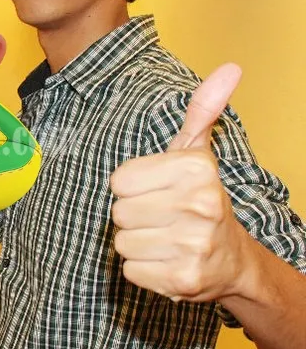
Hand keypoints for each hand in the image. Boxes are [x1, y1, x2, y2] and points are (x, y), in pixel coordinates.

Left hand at [110, 63, 249, 302]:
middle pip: (118, 212)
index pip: (118, 181)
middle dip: (133, 215)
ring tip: (164, 238)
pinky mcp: (183, 280)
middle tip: (160, 216)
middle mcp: (199, 205)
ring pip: (121, 242)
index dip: (132, 187)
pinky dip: (142, 269)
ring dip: (136, 242)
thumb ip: (202, 110)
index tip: (157, 190)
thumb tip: (229, 68)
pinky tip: (166, 261)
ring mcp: (193, 246)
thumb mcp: (197, 152)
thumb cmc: (200, 199)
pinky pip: (129, 270)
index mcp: (195, 169)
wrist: (231, 259)